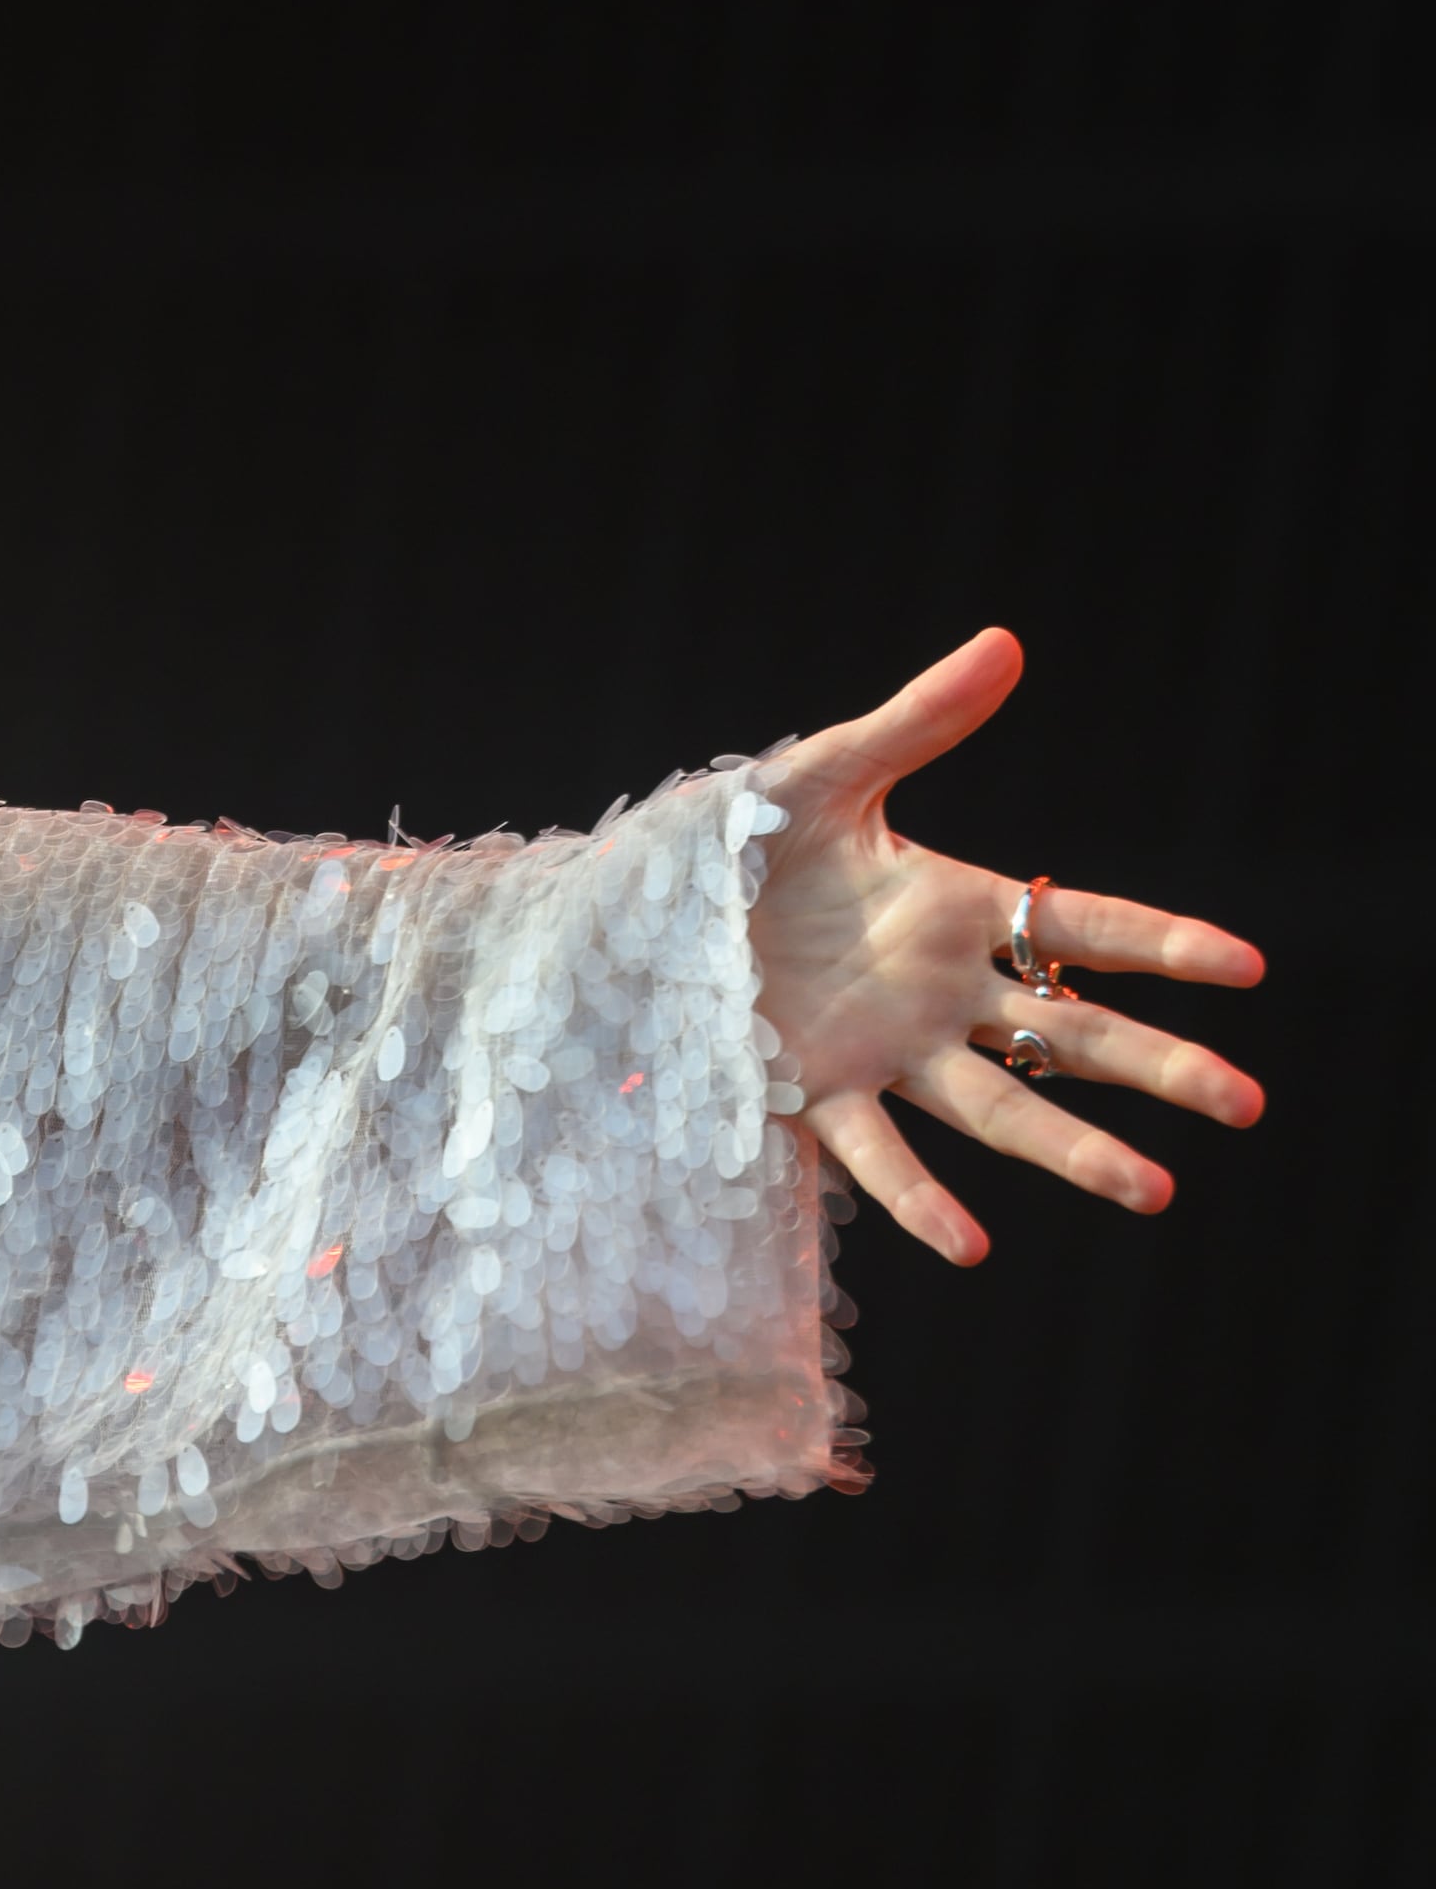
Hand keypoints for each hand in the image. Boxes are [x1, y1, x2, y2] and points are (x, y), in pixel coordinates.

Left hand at [745, 628, 1263, 1263]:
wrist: (642, 909)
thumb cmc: (743, 836)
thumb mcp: (828, 772)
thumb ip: (919, 721)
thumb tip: (1006, 644)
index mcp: (960, 908)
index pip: (1089, 927)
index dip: (1166, 944)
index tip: (1246, 966)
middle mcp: (941, 991)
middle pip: (1075, 1033)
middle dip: (1161, 1067)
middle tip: (1246, 1105)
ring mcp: (888, 1050)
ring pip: (1001, 1108)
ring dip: (1076, 1151)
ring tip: (1154, 1190)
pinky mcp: (816, 1094)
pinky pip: (878, 1154)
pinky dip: (920, 1199)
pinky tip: (970, 1244)